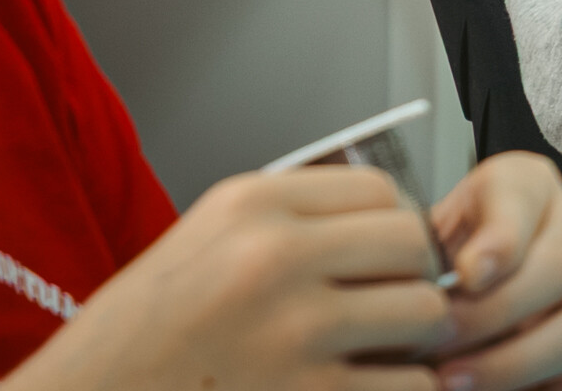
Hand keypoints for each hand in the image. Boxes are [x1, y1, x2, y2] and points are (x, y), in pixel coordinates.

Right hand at [5, 165, 451, 390]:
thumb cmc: (137, 340)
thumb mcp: (201, 243)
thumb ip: (288, 221)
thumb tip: (386, 222)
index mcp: (250, 206)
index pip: (382, 191)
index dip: (394, 226)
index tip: (385, 258)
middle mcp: (275, 258)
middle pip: (414, 245)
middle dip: (416, 280)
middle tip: (394, 310)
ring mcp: (294, 332)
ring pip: (425, 314)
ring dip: (416, 342)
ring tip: (385, 356)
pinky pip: (408, 385)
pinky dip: (403, 390)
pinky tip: (367, 390)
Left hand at [426, 152, 561, 390]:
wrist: (449, 304)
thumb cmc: (435, 265)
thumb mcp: (422, 240)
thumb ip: (424, 254)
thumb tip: (426, 296)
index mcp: (529, 188)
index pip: (527, 197)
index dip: (502, 238)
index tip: (467, 273)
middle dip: (495, 311)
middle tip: (441, 336)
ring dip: (513, 362)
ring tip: (453, 380)